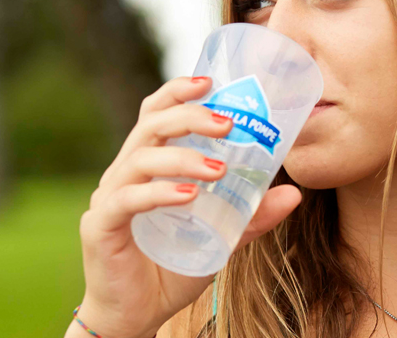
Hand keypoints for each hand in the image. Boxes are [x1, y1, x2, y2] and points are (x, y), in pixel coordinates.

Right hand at [67, 77, 301, 337]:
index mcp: (148, 165)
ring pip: (141, 160)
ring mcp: (110, 198)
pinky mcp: (101, 226)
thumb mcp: (222, 237)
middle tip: (227, 123)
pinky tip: (188, 196)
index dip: (178, 91)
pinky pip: (128, 200)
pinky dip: (159, 194)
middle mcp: (125, 173)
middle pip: (151, 126)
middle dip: (190, 117)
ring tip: (219, 169)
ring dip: (183, 158)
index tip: (211, 82)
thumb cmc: (173, 267)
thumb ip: (252, 216)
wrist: (137, 315)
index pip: (157, 113)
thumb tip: (295, 193)